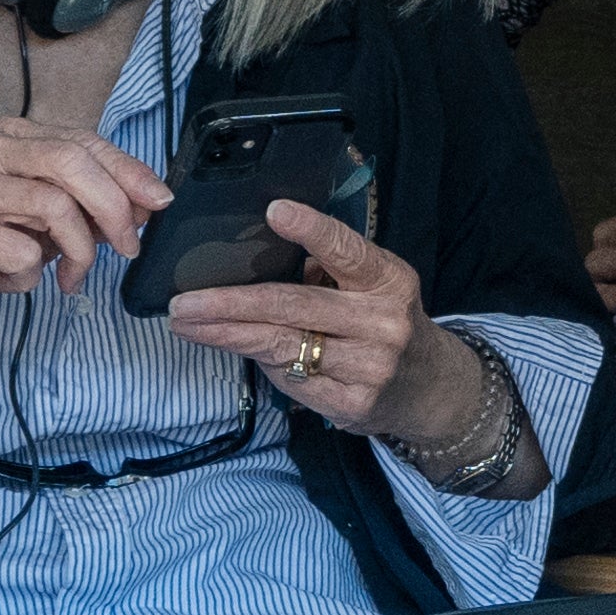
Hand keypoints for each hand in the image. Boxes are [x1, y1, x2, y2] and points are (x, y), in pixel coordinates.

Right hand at [0, 116, 171, 342]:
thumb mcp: (35, 219)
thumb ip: (82, 204)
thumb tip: (145, 204)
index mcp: (8, 136)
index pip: (83, 142)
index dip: (130, 171)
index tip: (160, 203)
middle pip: (73, 163)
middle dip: (115, 208)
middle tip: (129, 247)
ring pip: (55, 206)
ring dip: (79, 252)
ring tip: (72, 278)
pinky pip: (22, 252)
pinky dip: (30, 275)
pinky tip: (13, 279)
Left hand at [165, 197, 486, 446]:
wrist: (431, 388)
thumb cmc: (385, 322)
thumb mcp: (373, 284)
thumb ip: (329, 268)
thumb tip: (257, 251)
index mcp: (387, 280)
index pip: (347, 250)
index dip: (311, 229)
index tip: (274, 210)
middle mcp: (382, 323)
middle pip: (293, 307)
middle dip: (230, 303)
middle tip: (185, 301)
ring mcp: (368, 367)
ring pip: (281, 346)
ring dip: (226, 334)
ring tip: (187, 324)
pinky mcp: (351, 404)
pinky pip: (289, 378)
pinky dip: (256, 360)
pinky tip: (229, 346)